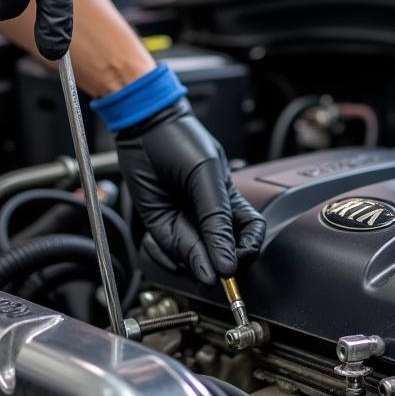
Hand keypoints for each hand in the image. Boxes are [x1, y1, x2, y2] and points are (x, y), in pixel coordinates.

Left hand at [115, 99, 265, 284]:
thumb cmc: (182, 142)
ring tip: (175, 243)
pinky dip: (162, 256)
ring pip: (194, 260)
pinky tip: (157, 243)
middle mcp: (209, 218)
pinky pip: (167, 254)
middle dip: (214, 265)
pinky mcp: (161, 228)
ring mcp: (186, 224)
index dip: (247, 252)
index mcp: (231, 203)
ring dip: (185, 261)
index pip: (250, 236)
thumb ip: (216, 222)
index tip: (234, 261)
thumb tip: (226, 264)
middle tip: (207, 268)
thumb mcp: (206, 178)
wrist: (143, 128)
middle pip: (222, 255)